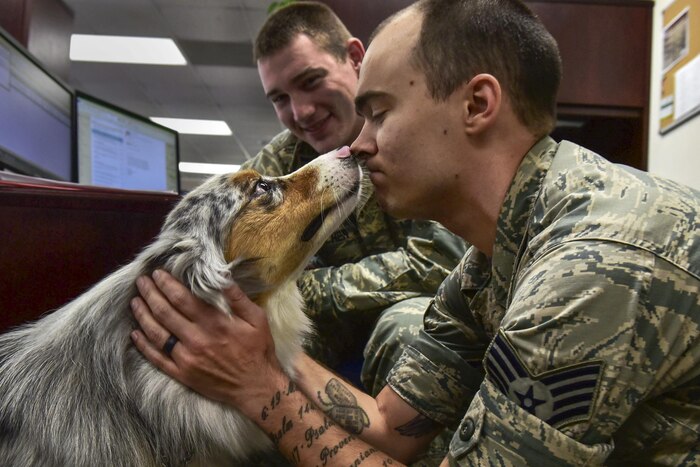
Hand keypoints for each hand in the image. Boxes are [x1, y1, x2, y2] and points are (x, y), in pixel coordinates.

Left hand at [130, 270, 284, 408]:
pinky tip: (135, 333)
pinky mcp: (182, 374)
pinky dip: (144, 345)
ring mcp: (187, 359)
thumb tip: (223, 276)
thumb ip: (238, 298)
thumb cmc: (258, 350)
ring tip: (135, 302)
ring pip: (157, 334)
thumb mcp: (257, 319)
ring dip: (143, 316)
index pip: (182, 299)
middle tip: (141, 282)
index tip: (157, 274)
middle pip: (165, 313)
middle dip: (150, 294)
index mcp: (214, 323)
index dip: (167, 284)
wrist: (256, 387)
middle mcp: (197, 339)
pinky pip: (157, 358)